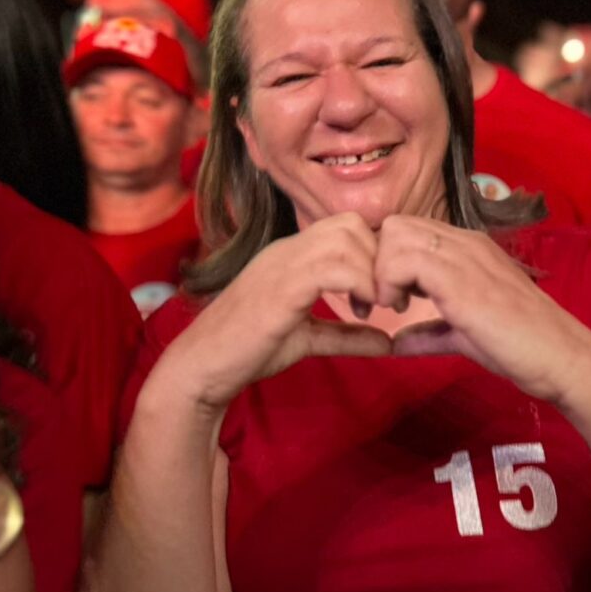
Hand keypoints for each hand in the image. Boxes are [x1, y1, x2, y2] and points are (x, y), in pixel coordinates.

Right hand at [169, 213, 391, 409]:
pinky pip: (332, 267)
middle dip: (381, 258)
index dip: (376, 254)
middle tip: (387, 300)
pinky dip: (359, 284)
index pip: (347, 226)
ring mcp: (282, 264)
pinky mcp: (280, 288)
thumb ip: (347, 336)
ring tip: (376, 306)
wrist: (202, 368)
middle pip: (352, 223)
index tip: (383, 294)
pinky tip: (361, 310)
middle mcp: (288, 250)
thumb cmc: (249, 351)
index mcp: (293, 255)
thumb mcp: (309, 338)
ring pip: (346, 239)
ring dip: (372, 271)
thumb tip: (388, 342)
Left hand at [375, 215, 590, 405]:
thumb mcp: (463, 335)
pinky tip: (400, 308)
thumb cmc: (519, 347)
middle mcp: (465, 243)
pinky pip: (405, 260)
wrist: (558, 357)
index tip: (391, 298)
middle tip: (387, 301)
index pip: (411, 230)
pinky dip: (388, 283)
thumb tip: (397, 343)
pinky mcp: (461, 280)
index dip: (388, 261)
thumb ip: (429, 333)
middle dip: (378, 261)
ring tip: (395, 306)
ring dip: (382, 271)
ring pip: (396, 235)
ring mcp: (464, 257)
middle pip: (397, 225)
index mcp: (469, 250)